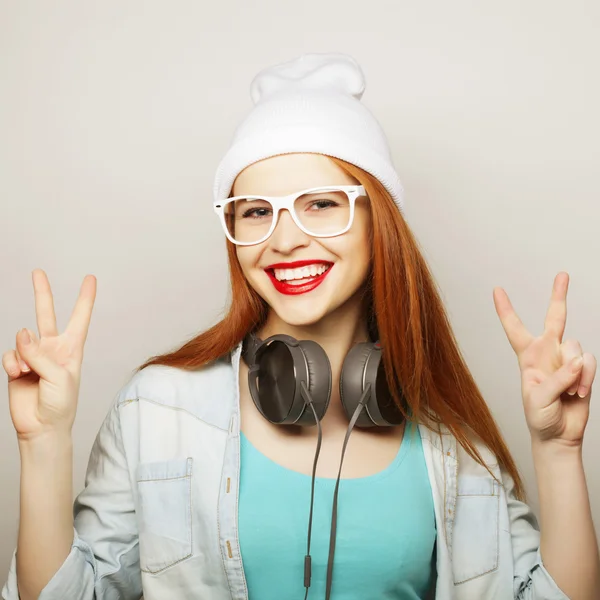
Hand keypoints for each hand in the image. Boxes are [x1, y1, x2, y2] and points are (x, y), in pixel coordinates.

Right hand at [2, 269, 96, 441]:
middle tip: (38, 271)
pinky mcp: (17, 366)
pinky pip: (9, 355)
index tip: (90, 278)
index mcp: (72, 348)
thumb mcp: (59, 377)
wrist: (42, 427)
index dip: (85, 298)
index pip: (80, 317)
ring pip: (22, 338)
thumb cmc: (61, 404)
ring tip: (29, 372)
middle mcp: (53, 348)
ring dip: (23, 354)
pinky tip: (18, 376)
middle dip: (42, 292)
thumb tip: (21, 332)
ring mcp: (34, 356)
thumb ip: (40, 354)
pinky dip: (12, 365)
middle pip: (46, 314)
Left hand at [493, 272, 596, 446]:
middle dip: (559, 296)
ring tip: (567, 392)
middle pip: (555, 319)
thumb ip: (557, 377)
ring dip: (574, 372)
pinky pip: (590, 363)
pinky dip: (586, 378)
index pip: (514, 328)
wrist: (558, 436)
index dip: (506, 309)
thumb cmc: (539, 418)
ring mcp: (567, 360)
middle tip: (562, 275)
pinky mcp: (584, 370)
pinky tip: (577, 393)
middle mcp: (547, 353)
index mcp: (527, 357)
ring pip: (576, 347)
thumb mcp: (538, 399)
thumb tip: (578, 359)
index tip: (497, 290)